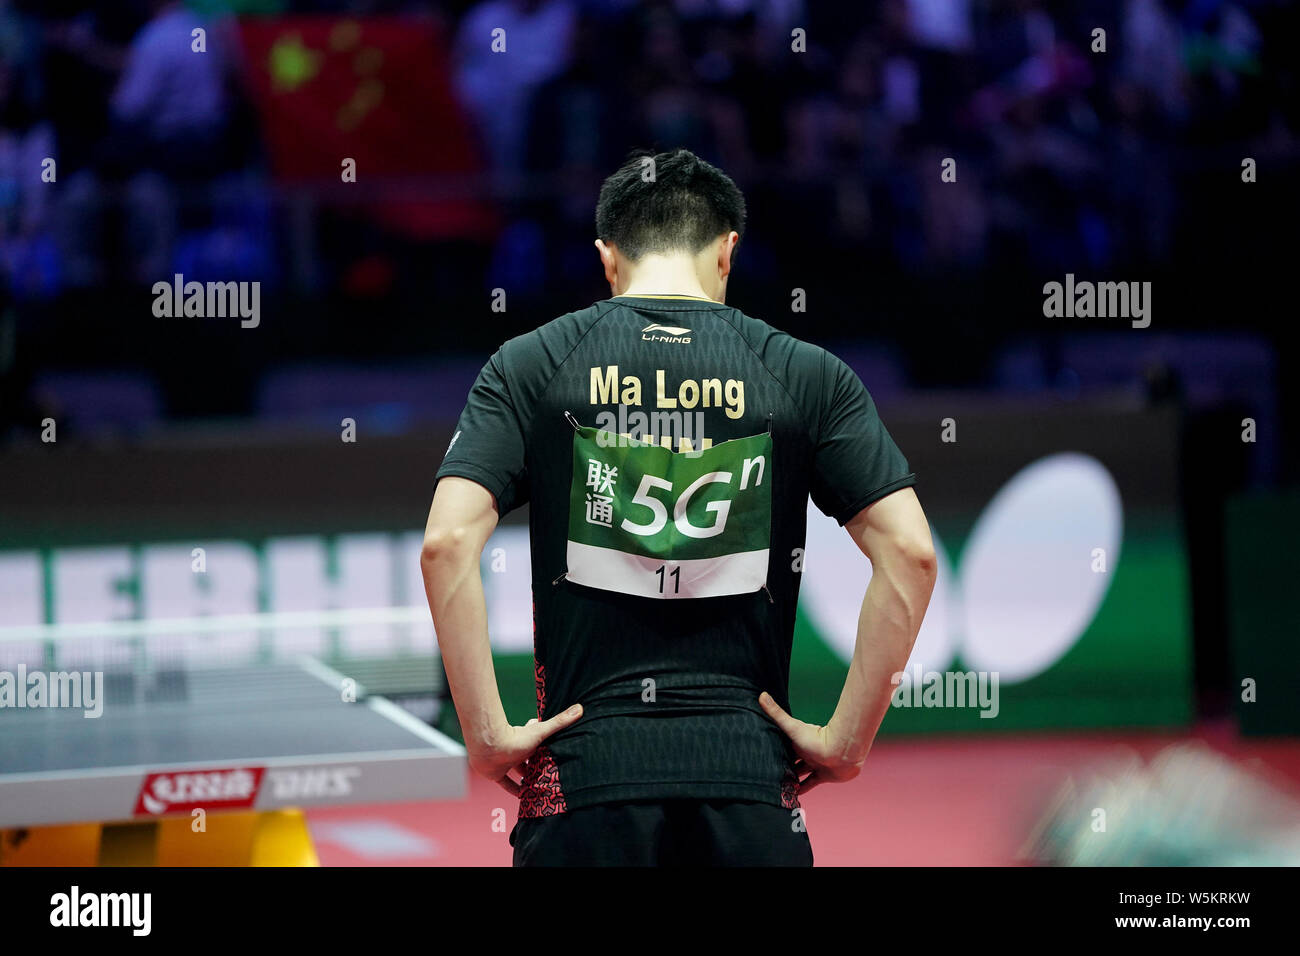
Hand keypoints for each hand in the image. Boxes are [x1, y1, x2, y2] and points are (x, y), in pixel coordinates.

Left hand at [468, 704, 583, 795]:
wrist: (488, 746)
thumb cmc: (514, 736)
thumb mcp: (541, 731)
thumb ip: (559, 722)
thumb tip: (580, 708)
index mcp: (527, 739)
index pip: (538, 739)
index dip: (547, 743)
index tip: (557, 749)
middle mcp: (516, 750)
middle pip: (529, 758)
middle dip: (539, 764)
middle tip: (551, 773)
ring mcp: (506, 761)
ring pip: (518, 771)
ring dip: (527, 777)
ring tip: (540, 786)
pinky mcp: (497, 773)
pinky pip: (506, 784)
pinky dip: (513, 790)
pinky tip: (522, 796)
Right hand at [759, 692, 862, 794]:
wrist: (843, 752)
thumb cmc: (818, 738)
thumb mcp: (792, 727)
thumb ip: (776, 713)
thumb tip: (761, 694)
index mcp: (798, 741)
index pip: (783, 746)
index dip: (774, 750)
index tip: (762, 756)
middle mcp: (806, 753)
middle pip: (790, 760)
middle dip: (781, 765)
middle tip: (768, 774)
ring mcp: (815, 764)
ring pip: (799, 773)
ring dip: (791, 778)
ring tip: (778, 785)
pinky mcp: (823, 776)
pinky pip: (810, 784)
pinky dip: (802, 789)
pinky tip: (794, 794)